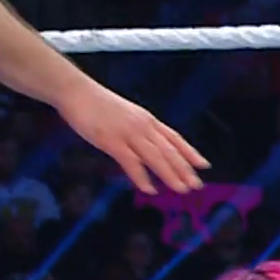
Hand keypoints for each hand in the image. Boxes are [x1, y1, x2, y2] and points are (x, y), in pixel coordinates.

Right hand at [54, 80, 209, 195]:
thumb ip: (139, 128)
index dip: (190, 152)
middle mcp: (142, 126)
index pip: (174, 138)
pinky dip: (141, 176)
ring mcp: (128, 133)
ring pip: (155, 157)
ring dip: (170, 174)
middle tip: (197, 185)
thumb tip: (148, 143)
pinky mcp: (111, 140)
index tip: (204, 165)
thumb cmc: (96, 103)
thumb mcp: (126, 114)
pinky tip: (150, 189)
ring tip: (182, 189)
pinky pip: (130, 162)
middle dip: (185, 169)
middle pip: (169, 150)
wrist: (75, 90)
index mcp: (147, 120)